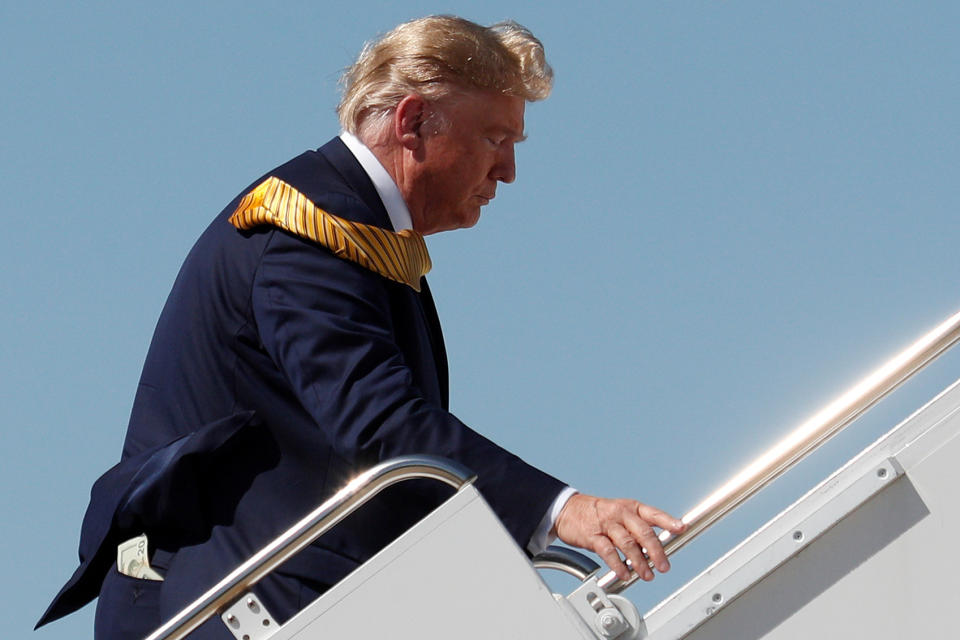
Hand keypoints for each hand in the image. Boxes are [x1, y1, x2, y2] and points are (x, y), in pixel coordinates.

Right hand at [554, 493, 684, 581]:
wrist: (567, 509)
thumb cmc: (598, 514)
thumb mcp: (620, 514)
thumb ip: (637, 530)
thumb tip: (656, 550)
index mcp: (631, 507)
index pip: (653, 514)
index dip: (668, 521)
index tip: (681, 528)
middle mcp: (620, 513)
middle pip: (642, 532)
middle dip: (656, 551)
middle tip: (664, 566)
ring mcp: (606, 524)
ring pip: (627, 543)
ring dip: (639, 562)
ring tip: (646, 575)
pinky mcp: (592, 536)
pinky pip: (608, 552)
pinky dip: (618, 565)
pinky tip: (624, 573)